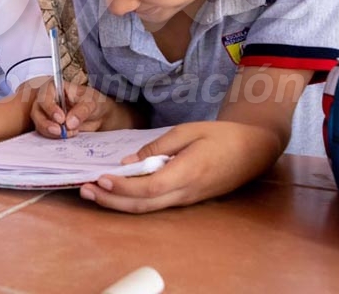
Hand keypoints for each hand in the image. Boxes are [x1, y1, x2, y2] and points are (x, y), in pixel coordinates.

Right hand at [31, 81, 124, 137]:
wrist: (98, 116)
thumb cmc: (93, 102)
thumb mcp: (91, 103)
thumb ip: (81, 111)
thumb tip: (69, 123)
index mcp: (54, 88)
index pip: (44, 95)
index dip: (50, 107)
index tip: (61, 119)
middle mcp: (47, 100)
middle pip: (37, 111)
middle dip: (46, 123)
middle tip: (60, 131)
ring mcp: (46, 114)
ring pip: (39, 124)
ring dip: (51, 132)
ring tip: (68, 133)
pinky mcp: (49, 126)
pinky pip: (45, 133)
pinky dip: (54, 137)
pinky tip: (68, 135)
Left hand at [78, 121, 282, 212]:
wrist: (254, 149)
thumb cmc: (221, 135)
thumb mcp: (188, 131)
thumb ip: (157, 147)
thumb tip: (128, 162)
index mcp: (187, 173)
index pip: (149, 188)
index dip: (122, 187)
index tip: (100, 178)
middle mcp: (185, 192)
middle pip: (143, 204)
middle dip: (111, 200)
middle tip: (85, 190)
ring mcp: (187, 199)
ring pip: (148, 208)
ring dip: (118, 203)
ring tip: (93, 193)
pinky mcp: (187, 198)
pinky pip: (156, 203)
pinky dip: (133, 200)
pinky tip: (117, 191)